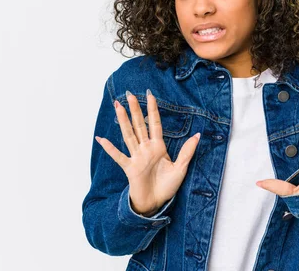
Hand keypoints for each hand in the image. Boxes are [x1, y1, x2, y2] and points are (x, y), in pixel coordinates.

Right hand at [95, 90, 200, 214]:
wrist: (156, 203)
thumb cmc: (167, 186)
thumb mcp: (181, 168)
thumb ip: (187, 151)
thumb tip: (198, 135)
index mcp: (158, 147)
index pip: (154, 124)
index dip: (152, 109)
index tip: (150, 95)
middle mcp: (145, 149)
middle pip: (139, 125)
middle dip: (135, 110)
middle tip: (129, 94)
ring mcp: (136, 157)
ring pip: (129, 135)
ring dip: (123, 121)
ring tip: (117, 106)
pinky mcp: (129, 168)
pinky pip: (118, 156)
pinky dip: (109, 148)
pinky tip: (101, 139)